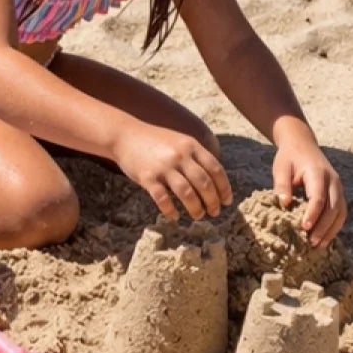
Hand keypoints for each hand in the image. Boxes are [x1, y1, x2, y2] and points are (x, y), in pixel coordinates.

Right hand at [114, 122, 232, 222]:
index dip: (224, 187)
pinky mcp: (147, 177)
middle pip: (204, 183)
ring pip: (186, 193)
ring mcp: (163, 167)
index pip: (215, 169)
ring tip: (198, 216)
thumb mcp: (179, 141)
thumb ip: (195, 155)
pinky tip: (174, 217)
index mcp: (191, 146)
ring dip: (195, 208)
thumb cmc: (154, 140)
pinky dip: (170, 210)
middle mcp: (180, 156)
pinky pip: (163, 199)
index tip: (227, 201)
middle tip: (215, 212)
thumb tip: (213, 179)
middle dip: (212, 201)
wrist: (124, 135)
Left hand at [273, 135, 345, 248]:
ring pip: (341, 212)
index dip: (312, 213)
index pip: (318, 196)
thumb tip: (284, 203)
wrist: (303, 145)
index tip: (303, 228)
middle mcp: (333, 180)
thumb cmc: (289, 158)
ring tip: (318, 245)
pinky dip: (335, 226)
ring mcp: (338, 187)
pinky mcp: (339, 193)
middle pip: (333, 207)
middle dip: (323, 226)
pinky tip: (324, 238)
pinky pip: (341, 212)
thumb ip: (282, 185)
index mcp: (317, 172)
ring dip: (331, 230)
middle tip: (310, 242)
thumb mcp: (281, 168)